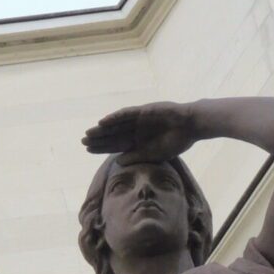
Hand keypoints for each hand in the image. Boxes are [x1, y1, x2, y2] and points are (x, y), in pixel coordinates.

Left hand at [82, 102, 197, 164]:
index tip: (88, 150)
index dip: (101, 147)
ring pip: (116, 124)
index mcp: (137, 141)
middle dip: (98, 138)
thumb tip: (117, 162)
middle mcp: (135, 129)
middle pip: (112, 134)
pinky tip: (103, 122)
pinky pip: (125, 114)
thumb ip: (135, 157)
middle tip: (83, 141)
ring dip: (103, 128)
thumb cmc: (176, 141)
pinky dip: (114, 117)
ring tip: (89, 133)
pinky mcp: (143, 111)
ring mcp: (138, 119)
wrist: (191, 126)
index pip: (115, 144)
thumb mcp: (154, 154)